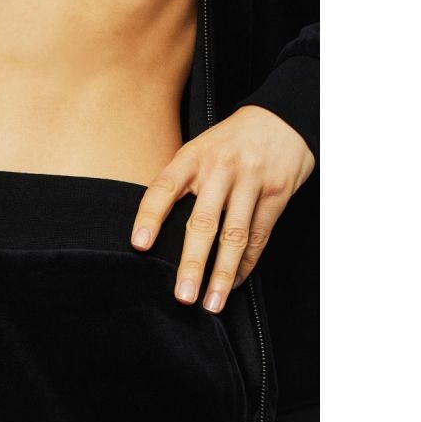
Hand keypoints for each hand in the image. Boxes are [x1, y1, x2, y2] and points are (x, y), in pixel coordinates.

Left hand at [130, 105, 315, 312]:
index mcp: (192, 157)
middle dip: (192, 264)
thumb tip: (152, 231)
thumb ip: (179, 183)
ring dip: (223, 275)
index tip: (139, 245)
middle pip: (203, 223)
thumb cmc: (227, 143)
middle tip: (183, 296)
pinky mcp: (276, 193)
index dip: (150, 216)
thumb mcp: (197, 150)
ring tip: (212, 303)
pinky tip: (236, 283)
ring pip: (235, 236)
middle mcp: (220, 168)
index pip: (164, 188)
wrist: (281, 118)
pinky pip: (259, 236)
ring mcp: (251, 180)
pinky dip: (247, 264)